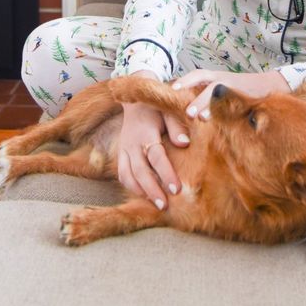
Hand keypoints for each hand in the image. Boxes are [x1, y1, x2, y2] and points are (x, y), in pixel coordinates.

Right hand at [117, 71, 189, 208]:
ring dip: (141, 192)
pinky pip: (122, 174)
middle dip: (152, 190)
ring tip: (157, 204)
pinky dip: (131, 186)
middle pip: (140, 171)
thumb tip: (184, 144)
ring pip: (127, 175)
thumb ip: (177, 127)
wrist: (135, 100)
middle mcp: (132, 143)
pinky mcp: (120, 153)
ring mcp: (124, 149)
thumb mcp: (168, 110)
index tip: (176, 189)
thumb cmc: (157, 106)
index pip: (156, 157)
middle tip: (164, 205)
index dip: (166, 173)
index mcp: (146, 132)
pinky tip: (144, 195)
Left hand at [173, 68, 290, 119]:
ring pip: (220, 92)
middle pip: (206, 83)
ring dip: (211, 104)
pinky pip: (236, 101)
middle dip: (196, 98)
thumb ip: (209, 99)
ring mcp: (235, 87)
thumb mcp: (223, 90)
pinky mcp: (246, 96)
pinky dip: (229, 110)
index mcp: (217, 77)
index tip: (173, 89)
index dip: (185, 80)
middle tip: (187, 112)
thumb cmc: (242, 90)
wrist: (270, 84)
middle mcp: (224, 79)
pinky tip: (225, 121)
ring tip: (202, 118)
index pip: (198, 75)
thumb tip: (189, 112)